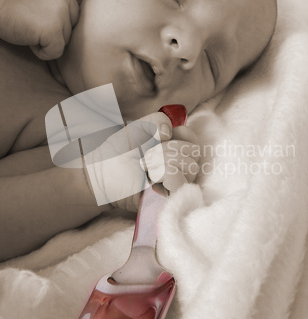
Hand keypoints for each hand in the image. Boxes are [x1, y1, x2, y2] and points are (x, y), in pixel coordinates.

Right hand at [0, 0, 85, 59]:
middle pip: (75, 22)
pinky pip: (56, 51)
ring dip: (49, 40)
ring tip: (31, 28)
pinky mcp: (53, 28)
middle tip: (34, 21)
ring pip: (67, 38)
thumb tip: (87, 13)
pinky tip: (30, 39)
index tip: (50, 12)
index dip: (69, 12)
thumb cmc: (14, 4)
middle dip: (57, 28)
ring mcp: (59, 9)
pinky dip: (43, 52)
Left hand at [84, 112, 198, 211]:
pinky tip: (152, 180)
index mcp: (175, 147)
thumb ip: (158, 119)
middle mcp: (181, 165)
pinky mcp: (173, 199)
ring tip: (146, 169)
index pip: (191, 137)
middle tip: (146, 157)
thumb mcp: (139, 126)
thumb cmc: (119, 152)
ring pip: (191, 166)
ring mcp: (178, 183)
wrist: (103, 175)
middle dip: (167, 149)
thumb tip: (168, 132)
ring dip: (164, 162)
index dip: (176, 135)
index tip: (157, 139)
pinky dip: (167, 175)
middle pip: (194, 151)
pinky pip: (182, 182)